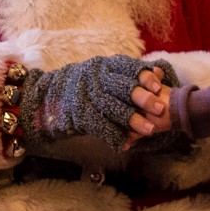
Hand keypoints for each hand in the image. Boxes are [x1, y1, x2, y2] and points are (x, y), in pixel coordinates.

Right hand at [17, 56, 174, 148]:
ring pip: (110, 107)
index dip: (143, 76)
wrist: (49, 99)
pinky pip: (97, 124)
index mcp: (101, 66)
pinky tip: (125, 143)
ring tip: (149, 130)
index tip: (158, 86)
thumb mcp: (104, 75)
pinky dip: (112, 135)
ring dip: (131, 120)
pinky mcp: (76, 113)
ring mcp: (83, 95)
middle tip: (159, 109)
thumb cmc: (86, 88)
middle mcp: (92, 77)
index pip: (125, 67)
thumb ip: (128, 75)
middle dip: (141, 97)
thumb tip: (160, 74)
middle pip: (119, 85)